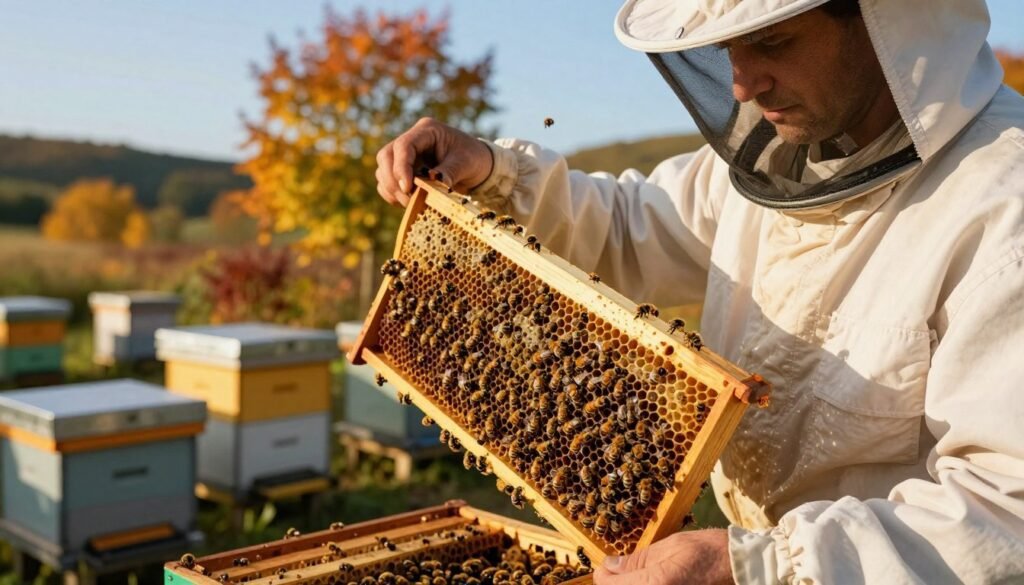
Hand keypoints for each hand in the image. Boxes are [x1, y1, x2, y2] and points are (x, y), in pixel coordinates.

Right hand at [375, 117, 493, 206]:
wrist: (477, 165)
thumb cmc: (473, 158)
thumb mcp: (466, 163)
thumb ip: (449, 171)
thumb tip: (434, 181)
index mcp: (427, 130)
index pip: (404, 146)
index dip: (401, 168)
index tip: (407, 188)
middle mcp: (412, 140)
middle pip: (386, 156)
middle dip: (393, 180)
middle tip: (408, 199)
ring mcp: (405, 155)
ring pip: (383, 170)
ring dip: (392, 189)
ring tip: (412, 203)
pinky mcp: (403, 170)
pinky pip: (386, 183)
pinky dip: (392, 195)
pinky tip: (408, 202)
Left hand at [594, 530, 732, 584]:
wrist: (736, 568)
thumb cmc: (705, 552)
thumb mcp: (668, 547)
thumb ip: (636, 561)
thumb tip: (610, 566)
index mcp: (655, 584)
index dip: (605, 574)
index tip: (611, 566)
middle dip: (618, 583)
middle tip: (621, 572)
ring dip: (632, 584)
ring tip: (644, 576)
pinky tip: (655, 582)